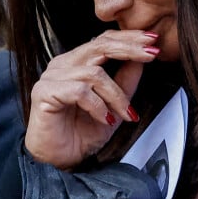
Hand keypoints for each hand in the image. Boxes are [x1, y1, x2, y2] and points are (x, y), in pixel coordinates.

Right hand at [25, 30, 159, 169]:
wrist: (62, 161)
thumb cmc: (83, 132)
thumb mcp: (115, 104)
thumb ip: (127, 80)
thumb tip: (143, 58)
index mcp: (78, 61)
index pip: (104, 40)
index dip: (129, 38)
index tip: (153, 40)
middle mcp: (64, 64)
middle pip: (100, 45)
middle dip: (130, 49)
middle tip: (151, 55)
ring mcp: (52, 76)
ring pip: (94, 73)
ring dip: (116, 95)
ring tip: (125, 113)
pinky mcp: (44, 92)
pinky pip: (80, 91)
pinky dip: (98, 106)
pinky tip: (105, 118)